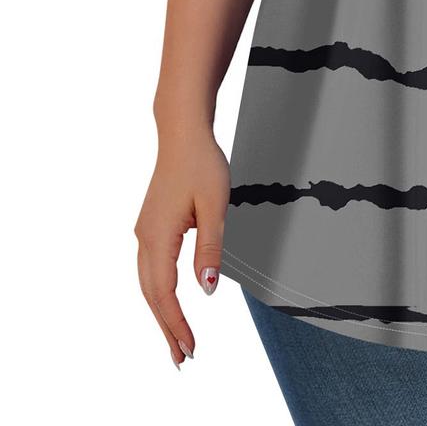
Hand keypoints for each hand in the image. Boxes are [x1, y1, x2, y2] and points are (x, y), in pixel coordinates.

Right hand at [134, 130, 229, 367]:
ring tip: (176, 339)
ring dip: (161, 313)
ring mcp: (144, 232)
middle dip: (166, 328)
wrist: (183, 134)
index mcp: (158, 236)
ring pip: (148, 283)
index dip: (177, 323)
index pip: (165, 293)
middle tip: (182, 358)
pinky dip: (159, 292)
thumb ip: (210, 248)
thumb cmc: (202, 164)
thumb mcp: (215, 206)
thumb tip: (207, 289)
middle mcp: (145, 238)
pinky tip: (168, 303)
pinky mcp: (150, 226)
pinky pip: (151, 269)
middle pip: (152, 295)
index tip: (189, 347)